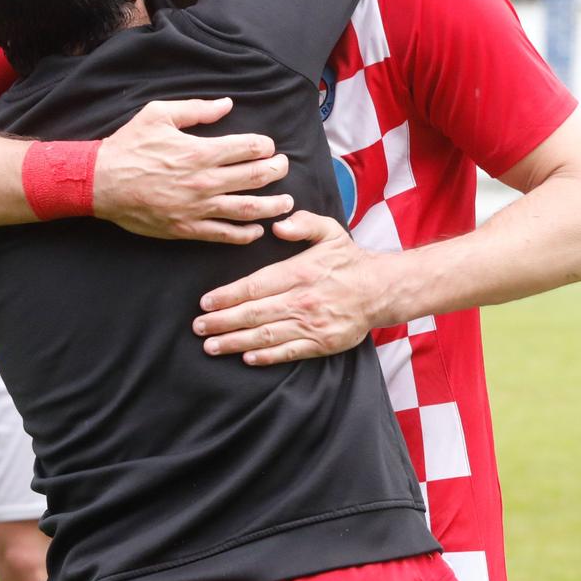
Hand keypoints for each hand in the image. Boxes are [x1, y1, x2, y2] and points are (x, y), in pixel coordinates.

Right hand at [96, 99, 293, 243]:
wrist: (100, 182)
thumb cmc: (129, 145)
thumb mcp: (159, 114)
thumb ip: (197, 109)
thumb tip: (227, 104)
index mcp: (201, 151)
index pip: (250, 148)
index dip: (266, 146)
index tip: (268, 147)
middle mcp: (205, 181)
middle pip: (257, 177)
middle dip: (277, 171)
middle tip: (284, 167)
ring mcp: (198, 208)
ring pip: (248, 209)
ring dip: (273, 206)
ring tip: (286, 203)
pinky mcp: (187, 229)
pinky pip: (224, 234)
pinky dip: (246, 234)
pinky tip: (257, 230)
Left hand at [193, 212, 386, 365]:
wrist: (381, 290)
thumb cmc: (349, 261)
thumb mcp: (330, 231)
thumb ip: (303, 223)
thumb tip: (278, 225)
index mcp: (299, 273)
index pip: (255, 285)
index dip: (227, 296)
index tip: (206, 302)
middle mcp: (301, 300)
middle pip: (253, 313)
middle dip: (221, 322)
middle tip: (199, 327)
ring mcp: (311, 324)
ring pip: (265, 335)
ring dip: (235, 342)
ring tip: (212, 346)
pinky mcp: (321, 343)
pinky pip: (288, 352)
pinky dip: (265, 357)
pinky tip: (246, 357)